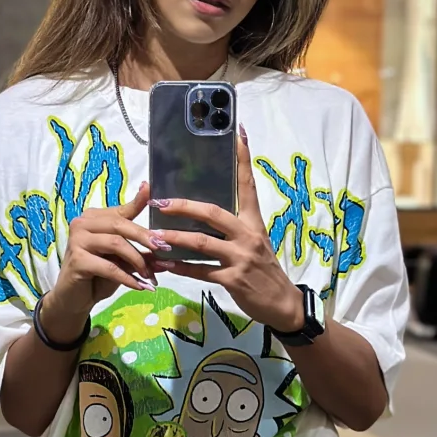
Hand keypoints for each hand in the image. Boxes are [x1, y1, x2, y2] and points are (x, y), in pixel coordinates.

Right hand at [44, 181, 155, 341]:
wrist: (75, 299)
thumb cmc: (98, 276)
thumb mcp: (122, 261)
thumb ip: (140, 253)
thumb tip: (165, 255)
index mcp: (94, 218)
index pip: (120, 210)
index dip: (139, 202)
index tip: (152, 190)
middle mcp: (82, 224)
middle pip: (119, 224)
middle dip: (144, 237)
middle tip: (164, 249)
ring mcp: (77, 241)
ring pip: (116, 243)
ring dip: (137, 259)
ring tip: (149, 275)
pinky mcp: (77, 260)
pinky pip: (109, 267)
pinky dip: (127, 277)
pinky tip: (139, 286)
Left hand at [149, 125, 303, 333]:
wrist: (283, 303)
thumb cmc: (265, 269)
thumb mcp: (256, 241)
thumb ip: (235, 226)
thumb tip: (205, 211)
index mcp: (253, 222)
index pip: (248, 185)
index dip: (243, 159)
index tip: (237, 133)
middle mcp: (248, 235)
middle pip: (213, 213)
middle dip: (183, 207)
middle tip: (159, 203)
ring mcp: (241, 258)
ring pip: (201, 243)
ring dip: (174, 239)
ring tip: (153, 236)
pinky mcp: (233, 280)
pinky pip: (200, 271)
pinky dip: (180, 267)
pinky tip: (164, 264)